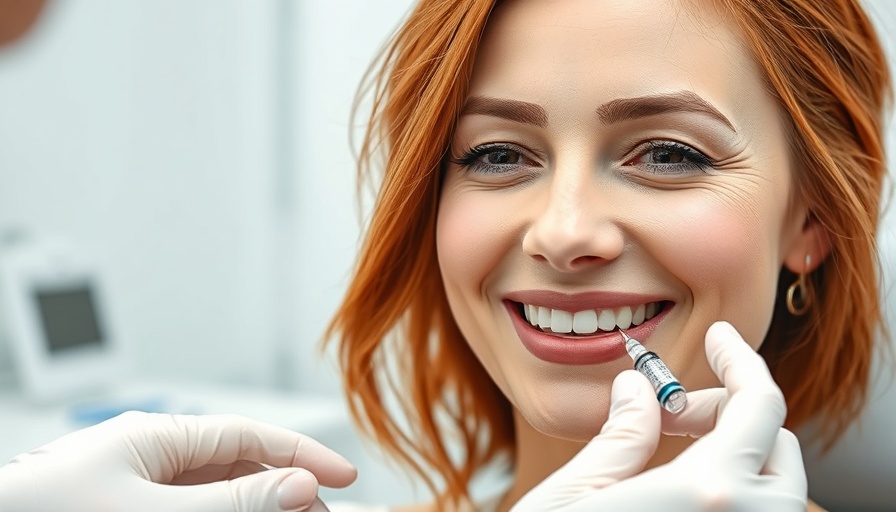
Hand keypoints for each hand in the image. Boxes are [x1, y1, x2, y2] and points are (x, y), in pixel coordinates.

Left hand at [0, 412, 356, 511]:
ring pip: (220, 490)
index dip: (301, 452)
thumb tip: (297, 485)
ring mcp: (142, 486)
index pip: (248, 435)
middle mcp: (152, 456)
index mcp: (155, 436)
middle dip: (285, 488)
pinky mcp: (133, 508)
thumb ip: (231, 501)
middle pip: (240, 463)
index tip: (343, 477)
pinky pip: (194, 507)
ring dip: (259, 506)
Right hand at [513, 321, 806, 510]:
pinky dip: (733, 490)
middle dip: (733, 413)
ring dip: (741, 454)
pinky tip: (683, 487)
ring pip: (777, 489)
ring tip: (678, 449)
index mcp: (708, 493)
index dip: (741, 359)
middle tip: (672, 412)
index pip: (759, 404)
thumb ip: (624, 432)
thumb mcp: (580, 490)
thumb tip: (638, 388)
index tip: (717, 337)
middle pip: (779, 446)